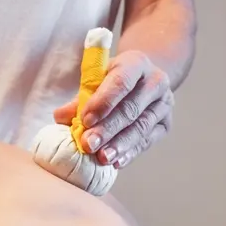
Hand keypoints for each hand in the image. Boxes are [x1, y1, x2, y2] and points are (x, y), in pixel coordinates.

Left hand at [54, 50, 173, 168]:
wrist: (143, 82)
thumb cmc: (113, 81)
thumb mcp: (97, 81)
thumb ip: (80, 99)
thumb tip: (60, 117)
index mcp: (136, 63)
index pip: (121, 82)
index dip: (103, 102)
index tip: (85, 120)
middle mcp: (155, 81)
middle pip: (131, 108)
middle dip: (108, 129)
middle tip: (88, 144)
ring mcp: (164, 104)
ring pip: (141, 127)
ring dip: (119, 145)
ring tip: (102, 158)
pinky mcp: (165, 124)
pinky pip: (147, 141)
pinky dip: (130, 153)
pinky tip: (116, 162)